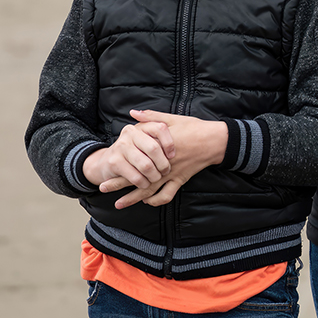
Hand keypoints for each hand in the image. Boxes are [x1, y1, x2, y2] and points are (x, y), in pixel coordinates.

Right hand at [82, 121, 174, 189]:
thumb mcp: (145, 135)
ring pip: (145, 164)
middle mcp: (130, 133)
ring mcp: (121, 147)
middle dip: (163, 164)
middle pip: (154, 148)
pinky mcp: (115, 162)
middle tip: (165, 171)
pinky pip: (135, 176)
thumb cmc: (134, 150)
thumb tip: (162, 114)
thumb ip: (156, 122)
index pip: (160, 128)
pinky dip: (143, 183)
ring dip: (154, 176)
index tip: (173, 155)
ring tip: (156, 178)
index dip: (169, 143)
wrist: (107, 162)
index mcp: (141, 126)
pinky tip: (145, 183)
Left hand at [102, 110, 228, 209]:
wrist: (214, 141)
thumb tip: (133, 113)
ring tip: (119, 204)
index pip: (133, 159)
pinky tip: (147, 201)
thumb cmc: (194, 128)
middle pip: (137, 177)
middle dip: (119, 184)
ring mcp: (171, 174)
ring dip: (133, 198)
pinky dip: (156, 200)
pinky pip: (167, 194)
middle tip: (103, 188)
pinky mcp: (180, 180)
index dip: (118, 165)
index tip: (105, 167)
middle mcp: (162, 164)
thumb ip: (151, 117)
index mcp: (157, 148)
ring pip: (149, 190)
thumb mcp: (172, 118)